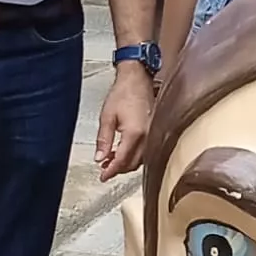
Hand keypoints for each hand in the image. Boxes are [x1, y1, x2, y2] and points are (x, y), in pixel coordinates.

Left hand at [96, 64, 154, 181]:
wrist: (137, 78)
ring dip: (126, 163)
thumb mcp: (107, 116)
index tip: (102, 177)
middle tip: (104, 168)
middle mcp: (148, 136)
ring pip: (140, 159)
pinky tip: (123, 150)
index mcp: (135, 134)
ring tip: (111, 158)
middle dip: (118, 169)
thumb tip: (99, 158)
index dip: (111, 171)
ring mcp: (153, 134)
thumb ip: (103, 140)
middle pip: (132, 164)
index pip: (122, 161)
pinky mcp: (155, 131)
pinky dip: (134, 155)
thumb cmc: (123, 92)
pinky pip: (146, 151)